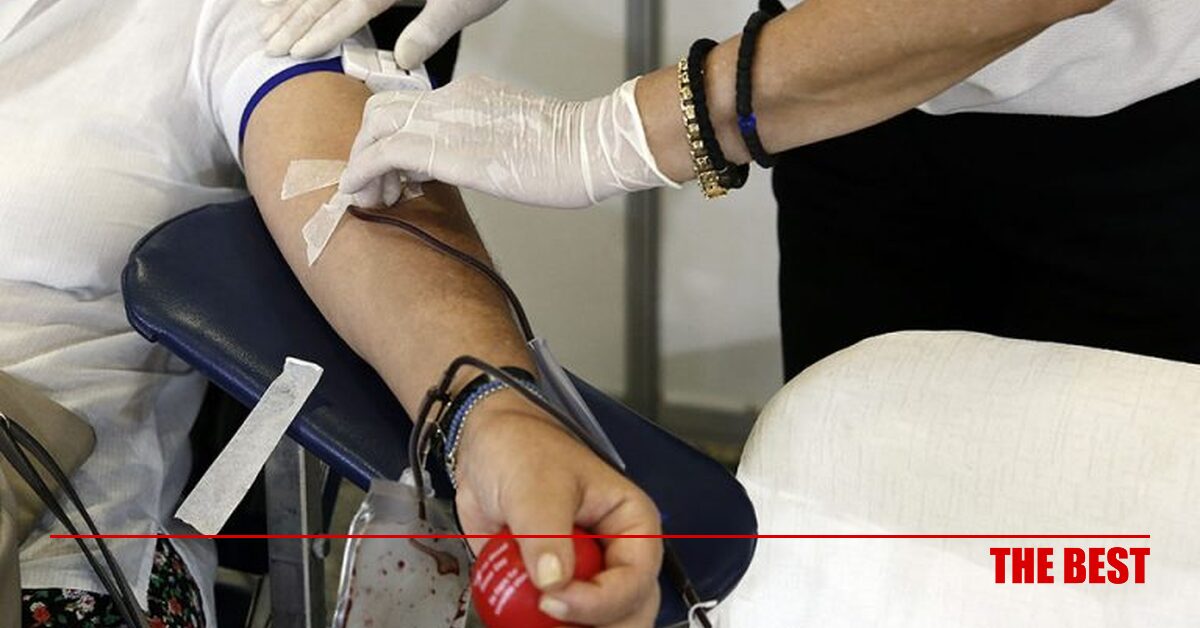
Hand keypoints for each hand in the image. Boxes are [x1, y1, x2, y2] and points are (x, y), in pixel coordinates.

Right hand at [259, 0, 507, 65]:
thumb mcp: (463, 3)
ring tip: (265, 25)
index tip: (298, 52)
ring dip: (292, 5)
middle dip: (295, 20)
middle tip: (269, 46)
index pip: (351, 8)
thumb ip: (431, 29)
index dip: (323, 31)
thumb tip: (403, 60)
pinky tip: (288, 3)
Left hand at [340, 75, 679, 208]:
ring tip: (371, 199)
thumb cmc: (571, 154)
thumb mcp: (519, 142)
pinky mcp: (442, 147)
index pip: (412, 106)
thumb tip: (466, 167)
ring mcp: (445, 118)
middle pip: (382, 110)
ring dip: (362, 165)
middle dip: (367, 149)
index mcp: (471, 93)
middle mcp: (451, 98)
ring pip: (374, 127)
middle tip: (379, 189)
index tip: (399, 175)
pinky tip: (359, 195)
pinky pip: (382, 153)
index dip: (392, 139)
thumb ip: (485, 146)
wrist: (588, 149)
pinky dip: (362, 173)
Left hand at [453, 391, 661, 626]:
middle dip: (596, 625)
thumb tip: (553, 582)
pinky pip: (557, 623)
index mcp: (631, 523)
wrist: (482, 450)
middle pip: (629, 612)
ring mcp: (585, 575)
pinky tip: (514, 617)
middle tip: (551, 618)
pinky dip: (535, 626)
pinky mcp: (554, 588)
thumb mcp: (535, 484)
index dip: (600, 600)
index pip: (636, 578)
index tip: (552, 600)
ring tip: (530, 616)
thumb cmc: (522, 449)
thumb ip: (544, 533)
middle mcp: (614, 554)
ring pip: (597, 623)